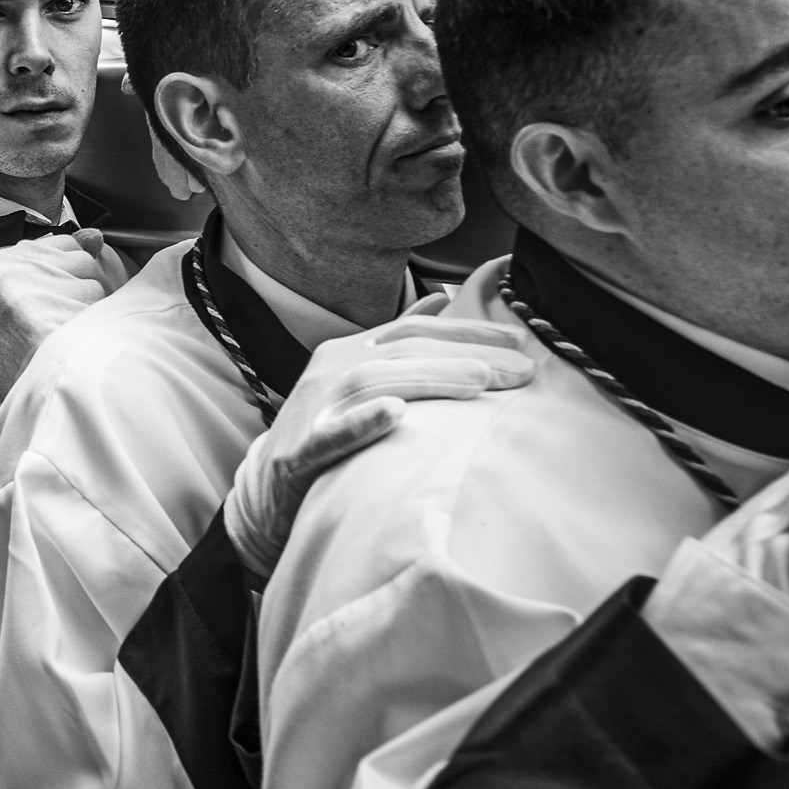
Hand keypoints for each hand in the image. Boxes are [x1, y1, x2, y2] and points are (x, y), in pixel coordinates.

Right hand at [0, 230, 111, 421]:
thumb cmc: (4, 343)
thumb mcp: (17, 290)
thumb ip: (56, 258)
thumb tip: (96, 236)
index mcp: (4, 262)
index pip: (68, 244)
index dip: (70, 273)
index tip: (53, 296)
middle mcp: (16, 276)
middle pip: (86, 264)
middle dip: (82, 291)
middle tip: (56, 321)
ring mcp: (32, 302)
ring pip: (97, 290)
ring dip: (90, 314)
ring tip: (60, 335)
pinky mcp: (50, 330)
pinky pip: (99, 318)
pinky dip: (93, 335)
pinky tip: (69, 349)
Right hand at [222, 317, 536, 577]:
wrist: (265, 490)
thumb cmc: (326, 429)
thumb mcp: (361, 376)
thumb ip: (399, 340)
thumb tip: (444, 298)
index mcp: (349, 350)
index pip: (414, 330)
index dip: (467, 331)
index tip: (520, 340)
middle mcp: (331, 370)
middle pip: (402, 352)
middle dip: (466, 356)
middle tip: (523, 369)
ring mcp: (314, 408)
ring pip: (374, 382)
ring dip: (430, 379)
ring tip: (481, 381)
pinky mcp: (300, 452)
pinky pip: (331, 435)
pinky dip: (364, 422)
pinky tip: (397, 414)